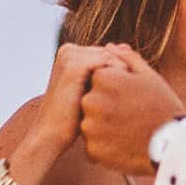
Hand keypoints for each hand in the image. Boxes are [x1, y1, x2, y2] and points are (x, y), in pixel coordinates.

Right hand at [28, 44, 125, 158]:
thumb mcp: (91, 91)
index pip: (107, 53)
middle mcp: (68, 50)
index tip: (134, 89)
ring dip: (124, 73)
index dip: (121, 70)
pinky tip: (124, 95)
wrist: (50, 137)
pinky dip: (119, 74)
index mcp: (70, 52)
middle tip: (134, 92)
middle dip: (123, 70)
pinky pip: (108, 61)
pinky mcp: (74, 66)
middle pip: (110, 52)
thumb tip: (127, 48)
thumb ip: (106, 72)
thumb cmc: (73, 118)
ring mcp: (70, 56)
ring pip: (111, 56)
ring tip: (131, 95)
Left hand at [80, 47, 185, 175]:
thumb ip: (127, 59)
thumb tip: (111, 47)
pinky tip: (124, 145)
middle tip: (130, 116)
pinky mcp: (93, 150)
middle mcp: (92, 101)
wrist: (174, 145)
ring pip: (90, 123)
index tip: (131, 99)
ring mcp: (91, 127)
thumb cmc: (164, 107)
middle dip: (106, 107)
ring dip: (103, 127)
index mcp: (104, 78)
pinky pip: (92, 145)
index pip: (98, 79)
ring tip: (128, 131)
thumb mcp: (149, 77)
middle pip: (90, 100)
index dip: (116, 89)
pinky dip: (104, 146)